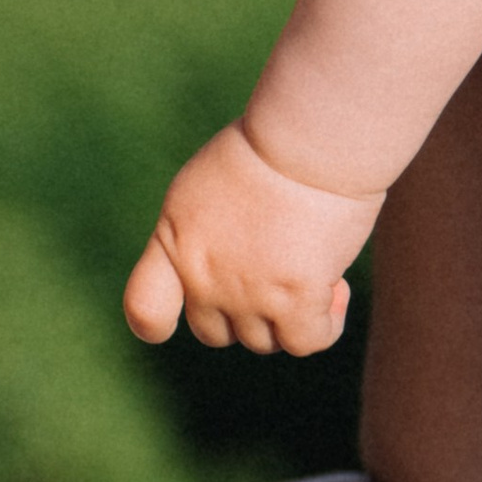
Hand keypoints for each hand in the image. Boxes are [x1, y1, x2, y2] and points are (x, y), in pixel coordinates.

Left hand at [122, 123, 382, 355]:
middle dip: (246, 312)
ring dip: (290, 314)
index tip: (179, 318)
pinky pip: (306, 342)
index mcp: (174, 242)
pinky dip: (324, 325)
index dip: (158, 325)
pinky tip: (336, 288)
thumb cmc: (268, 147)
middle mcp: (203, 276)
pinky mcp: (295, 301)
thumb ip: (202, 233)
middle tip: (281, 268)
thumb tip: (232, 264)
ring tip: (315, 265)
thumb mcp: (205, 186)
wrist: (307, 138)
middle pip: (216, 332)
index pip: (145, 310)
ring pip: (264, 341)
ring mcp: (247, 295)